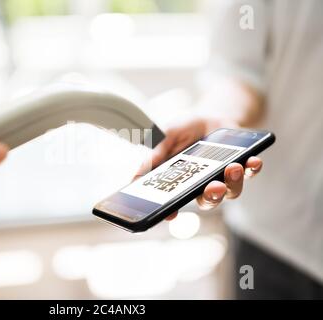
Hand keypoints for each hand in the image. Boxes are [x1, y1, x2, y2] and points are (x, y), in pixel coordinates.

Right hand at [136, 118, 262, 220]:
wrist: (210, 115)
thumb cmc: (184, 130)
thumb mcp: (166, 137)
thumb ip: (154, 155)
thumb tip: (135, 176)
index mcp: (182, 181)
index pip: (175, 202)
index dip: (172, 211)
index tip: (170, 213)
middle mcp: (202, 185)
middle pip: (207, 201)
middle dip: (211, 196)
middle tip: (212, 187)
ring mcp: (223, 177)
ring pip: (230, 191)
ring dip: (232, 182)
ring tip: (232, 167)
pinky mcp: (241, 166)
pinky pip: (249, 173)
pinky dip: (252, 168)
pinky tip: (252, 160)